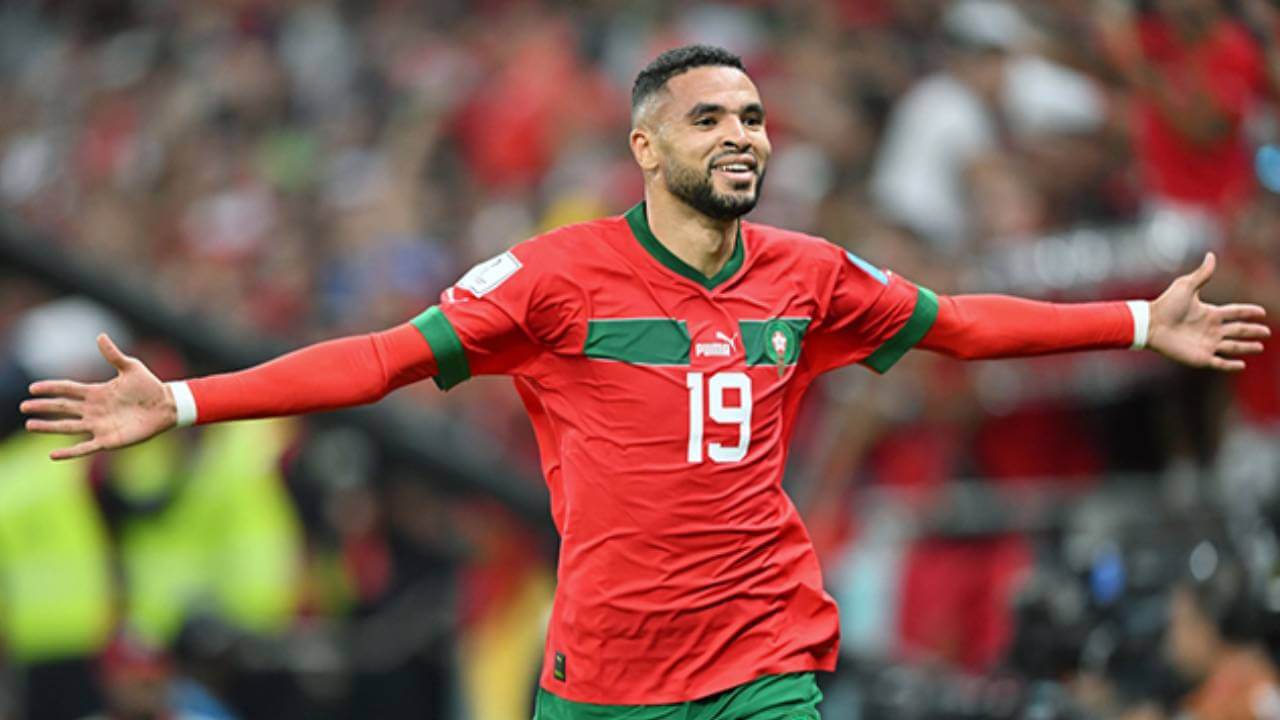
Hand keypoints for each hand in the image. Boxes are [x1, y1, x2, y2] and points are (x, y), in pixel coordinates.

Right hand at [20, 334, 176, 459]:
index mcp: (96, 392)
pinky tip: (53, 454)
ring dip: (49, 427)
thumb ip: (113, 355)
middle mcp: (93, 410)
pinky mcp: (108, 440)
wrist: (166, 406)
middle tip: (24, 407)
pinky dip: (69, 452)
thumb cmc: (149, 386)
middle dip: (43, 407)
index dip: (51, 388)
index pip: (68, 389)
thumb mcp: (131, 367)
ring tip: (30, 425)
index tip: (33, 387)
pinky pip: (84, 448)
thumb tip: (100, 336)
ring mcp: (99, 425)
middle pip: (62, 408)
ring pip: (67, 427)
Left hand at [1148, 253, 1269, 370]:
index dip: (1249, 312)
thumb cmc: (1166, 305)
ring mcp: (1206, 344)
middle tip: (1267, 333)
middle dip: (1253, 331)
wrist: (1150, 324)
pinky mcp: (1200, 358)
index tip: (1261, 312)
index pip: (1235, 313)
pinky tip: (1241, 365)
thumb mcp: (1186, 286)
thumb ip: (1202, 274)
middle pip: (1238, 330)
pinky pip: (1219, 363)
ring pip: (1233, 347)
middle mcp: (1211, 329)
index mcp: (1210, 313)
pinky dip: (1230, 365)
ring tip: (1259, 347)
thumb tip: (1211, 255)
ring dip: (1246, 347)